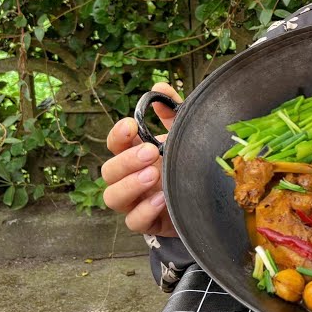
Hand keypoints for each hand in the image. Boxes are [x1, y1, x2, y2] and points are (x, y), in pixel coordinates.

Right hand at [101, 82, 180, 236]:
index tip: (131, 125)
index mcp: (134, 155)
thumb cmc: (185, 165)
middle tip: (150, 151)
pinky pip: (134, 222)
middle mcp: (129, 178)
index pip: (115, 144)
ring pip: (113, 197)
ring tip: (153, 174)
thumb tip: (159, 87)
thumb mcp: (181, 136)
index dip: (118, 135)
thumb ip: (172, 111)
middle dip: (126, 160)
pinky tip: (162, 198)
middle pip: (108, 171)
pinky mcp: (147, 224)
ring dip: (130, 184)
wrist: (203, 201)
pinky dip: (144, 210)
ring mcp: (135, 202)